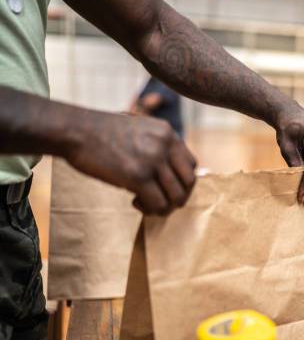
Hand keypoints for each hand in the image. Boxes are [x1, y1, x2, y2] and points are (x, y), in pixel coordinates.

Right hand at [66, 113, 196, 214]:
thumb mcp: (139, 129)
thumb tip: (169, 174)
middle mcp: (165, 145)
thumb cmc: (101, 133)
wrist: (75, 130)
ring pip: (176, 197)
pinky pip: (158, 204)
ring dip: (164, 207)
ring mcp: (153, 160)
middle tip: (159, 200)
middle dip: (177, 197)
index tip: (164, 186)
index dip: (181, 180)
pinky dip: (150, 210)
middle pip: (189, 182)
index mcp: (167, 132)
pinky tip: (135, 202)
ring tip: (145, 203)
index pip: (191, 164)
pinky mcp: (138, 176)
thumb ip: (158, 146)